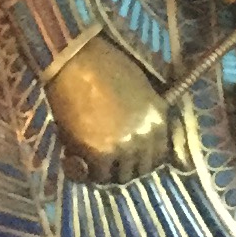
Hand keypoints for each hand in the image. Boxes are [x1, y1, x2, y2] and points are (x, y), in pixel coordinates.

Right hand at [43, 41, 170, 183]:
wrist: (76, 60)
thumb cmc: (103, 64)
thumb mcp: (137, 86)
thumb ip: (141, 112)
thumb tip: (133, 129)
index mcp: (158, 118)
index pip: (160, 155)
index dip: (142, 158)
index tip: (129, 157)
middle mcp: (147, 136)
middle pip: (142, 169)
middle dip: (125, 167)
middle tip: (107, 163)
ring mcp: (125, 146)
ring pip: (120, 176)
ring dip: (107, 172)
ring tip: (91, 164)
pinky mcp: (101, 153)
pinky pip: (98, 175)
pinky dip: (87, 172)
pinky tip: (75, 161)